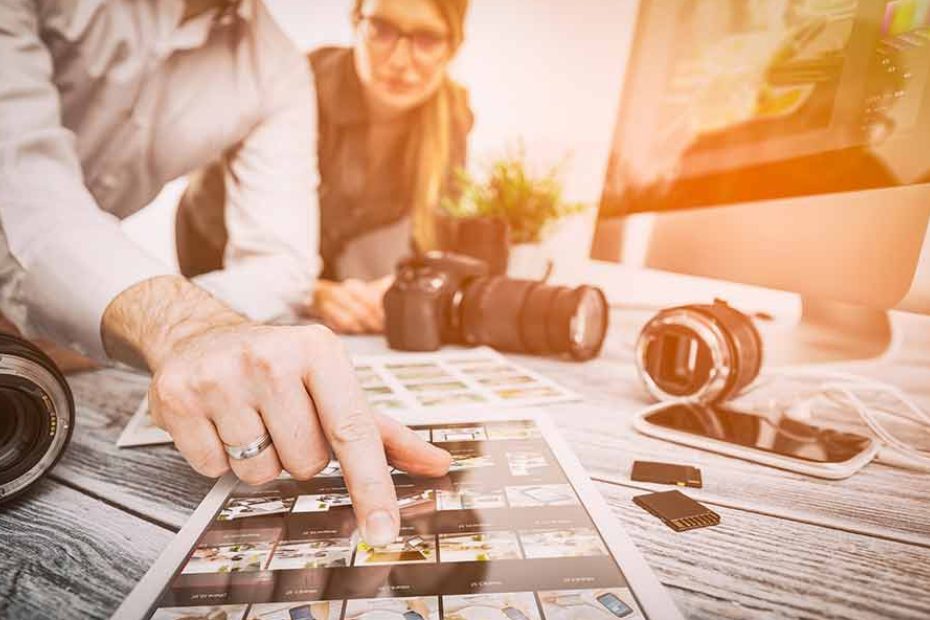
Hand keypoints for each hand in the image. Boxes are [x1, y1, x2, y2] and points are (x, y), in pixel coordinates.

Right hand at [101, 276, 449, 544]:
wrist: (202, 335)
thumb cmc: (280, 364)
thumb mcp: (334, 383)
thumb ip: (386, 432)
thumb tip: (438, 464)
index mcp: (319, 351)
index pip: (353, 432)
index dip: (371, 486)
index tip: (383, 529)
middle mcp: (271, 359)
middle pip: (306, 463)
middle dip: (299, 455)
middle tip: (284, 419)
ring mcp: (221, 377)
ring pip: (260, 473)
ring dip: (260, 458)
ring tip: (251, 418)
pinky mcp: (177, 397)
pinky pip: (213, 469)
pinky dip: (219, 458)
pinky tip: (219, 422)